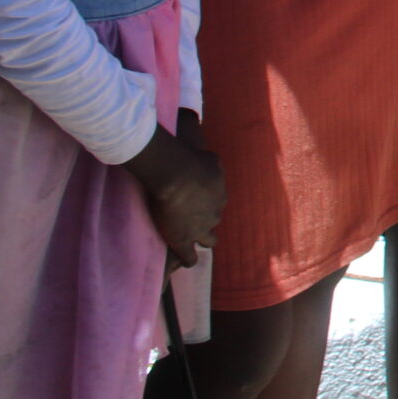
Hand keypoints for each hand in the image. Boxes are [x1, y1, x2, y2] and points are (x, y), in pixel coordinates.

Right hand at [124, 126, 225, 268]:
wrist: (176, 173)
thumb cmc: (189, 157)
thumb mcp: (206, 154)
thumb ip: (206, 156)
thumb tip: (203, 136)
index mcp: (220, 191)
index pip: (216, 200)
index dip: (206, 201)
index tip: (197, 201)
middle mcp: (215, 210)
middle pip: (214, 219)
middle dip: (206, 220)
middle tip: (194, 221)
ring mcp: (201, 228)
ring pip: (209, 239)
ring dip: (202, 239)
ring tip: (194, 242)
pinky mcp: (184, 241)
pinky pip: (190, 258)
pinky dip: (187, 260)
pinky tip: (184, 262)